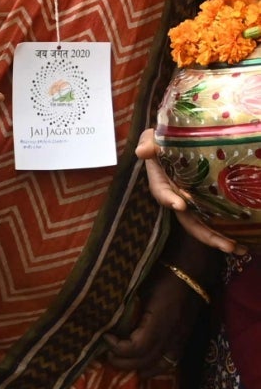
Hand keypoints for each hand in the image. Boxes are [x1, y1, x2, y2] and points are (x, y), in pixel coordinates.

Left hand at [105, 270, 202, 371]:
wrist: (191, 270)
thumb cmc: (161, 274)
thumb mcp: (139, 286)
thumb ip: (125, 305)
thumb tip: (102, 317)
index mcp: (160, 319)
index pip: (138, 346)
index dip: (118, 347)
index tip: (105, 337)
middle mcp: (172, 333)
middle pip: (146, 360)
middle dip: (122, 361)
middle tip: (105, 354)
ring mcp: (181, 338)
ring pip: (160, 365)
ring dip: (138, 368)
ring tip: (120, 361)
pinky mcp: (184, 338)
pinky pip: (172, 362)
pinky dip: (156, 368)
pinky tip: (143, 369)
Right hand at [136, 126, 245, 253]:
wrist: (176, 143)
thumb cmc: (163, 141)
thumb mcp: (152, 138)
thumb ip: (148, 142)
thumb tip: (142, 151)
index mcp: (162, 183)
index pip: (162, 193)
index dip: (169, 199)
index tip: (180, 204)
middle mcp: (176, 198)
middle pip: (188, 220)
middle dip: (206, 235)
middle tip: (226, 245)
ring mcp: (191, 203)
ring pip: (203, 226)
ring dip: (220, 240)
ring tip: (240, 250)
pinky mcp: (205, 204)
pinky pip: (215, 220)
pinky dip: (228, 232)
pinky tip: (245, 243)